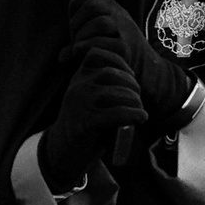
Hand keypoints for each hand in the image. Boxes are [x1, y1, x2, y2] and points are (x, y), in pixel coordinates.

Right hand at [38, 48, 146, 192]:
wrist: (64, 151)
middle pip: (109, 74)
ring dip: (134, 101)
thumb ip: (107, 86)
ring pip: (114, 93)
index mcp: (78, 78)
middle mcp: (76, 87)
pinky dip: (132, 114)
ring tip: (140, 111)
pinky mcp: (84, 124)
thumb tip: (135, 85)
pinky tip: (141, 118)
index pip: (96, 54)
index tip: (131, 76)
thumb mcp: (93, 98)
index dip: (118, 61)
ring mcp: (78, 105)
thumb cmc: (87, 122)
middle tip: (138, 99)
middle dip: (131, 84)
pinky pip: (114, 114)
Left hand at [69, 0, 192, 124]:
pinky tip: (85, 56)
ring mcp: (125, 31)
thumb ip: (78, 44)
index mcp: (113, 8)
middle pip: (94, 5)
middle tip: (76, 38)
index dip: (78, 4)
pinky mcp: (125, 49)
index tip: (75, 21)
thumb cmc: (116, 54)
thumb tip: (62, 57)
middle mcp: (120, 15)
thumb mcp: (97, 41)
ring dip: (84, 35)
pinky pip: (101, 43)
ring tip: (80, 48)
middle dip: (78, 22)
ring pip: (101, 22)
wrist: (148, 73)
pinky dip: (87, 49)